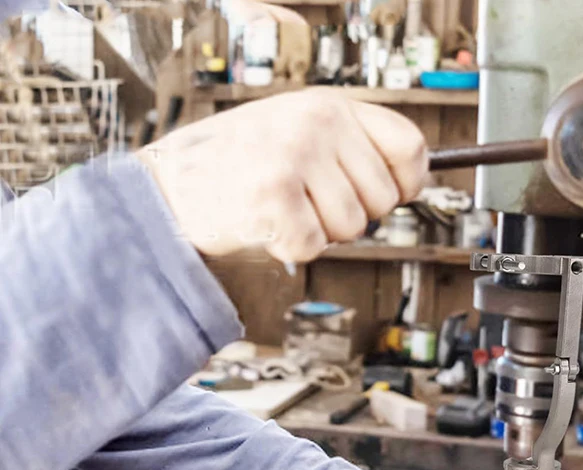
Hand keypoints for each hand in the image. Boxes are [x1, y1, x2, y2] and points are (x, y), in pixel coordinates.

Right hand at [137, 88, 427, 260]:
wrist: (170, 183)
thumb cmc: (239, 164)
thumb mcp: (300, 133)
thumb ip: (352, 148)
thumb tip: (410, 183)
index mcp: (330, 106)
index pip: (409, 147)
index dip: (408, 183)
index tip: (392, 196)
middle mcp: (317, 123)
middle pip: (382, 199)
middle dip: (352, 215)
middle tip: (309, 203)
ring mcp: (294, 157)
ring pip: (352, 229)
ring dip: (321, 233)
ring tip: (284, 209)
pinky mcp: (273, 197)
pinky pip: (314, 247)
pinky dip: (291, 248)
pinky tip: (266, 223)